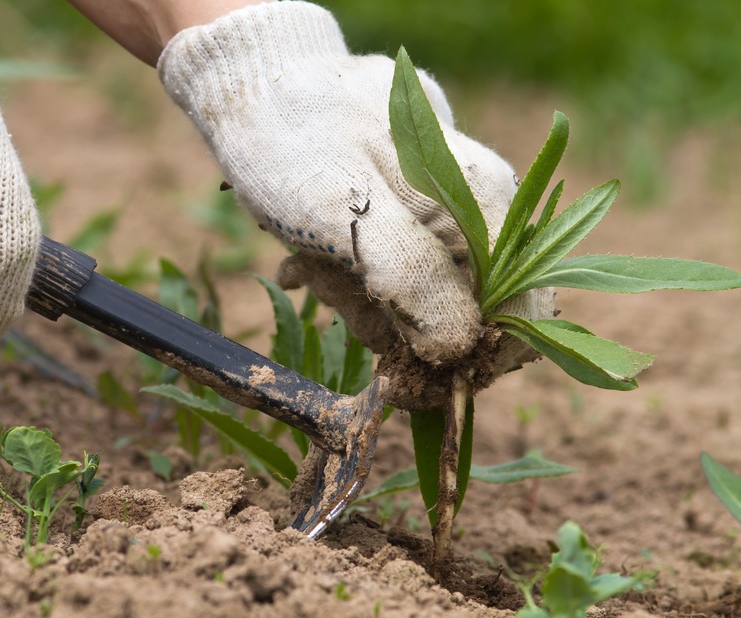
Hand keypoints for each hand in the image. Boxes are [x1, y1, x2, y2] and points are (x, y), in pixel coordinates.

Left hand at [158, 1, 553, 370]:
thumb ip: (410, 278)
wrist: (250, 87)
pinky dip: (353, 278)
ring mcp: (446, 202)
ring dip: (364, 301)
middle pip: (467, 310)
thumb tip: (459, 347)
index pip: (521, 312)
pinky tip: (312, 256)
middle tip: (334, 291)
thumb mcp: (342, 214)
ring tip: (314, 264)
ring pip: (424, 295)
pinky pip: (396, 268)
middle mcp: (479, 201)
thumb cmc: (292, 145)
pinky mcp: (412, 205)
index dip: (468, 358)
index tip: (407, 376)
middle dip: (397, 324)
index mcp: (483, 201)